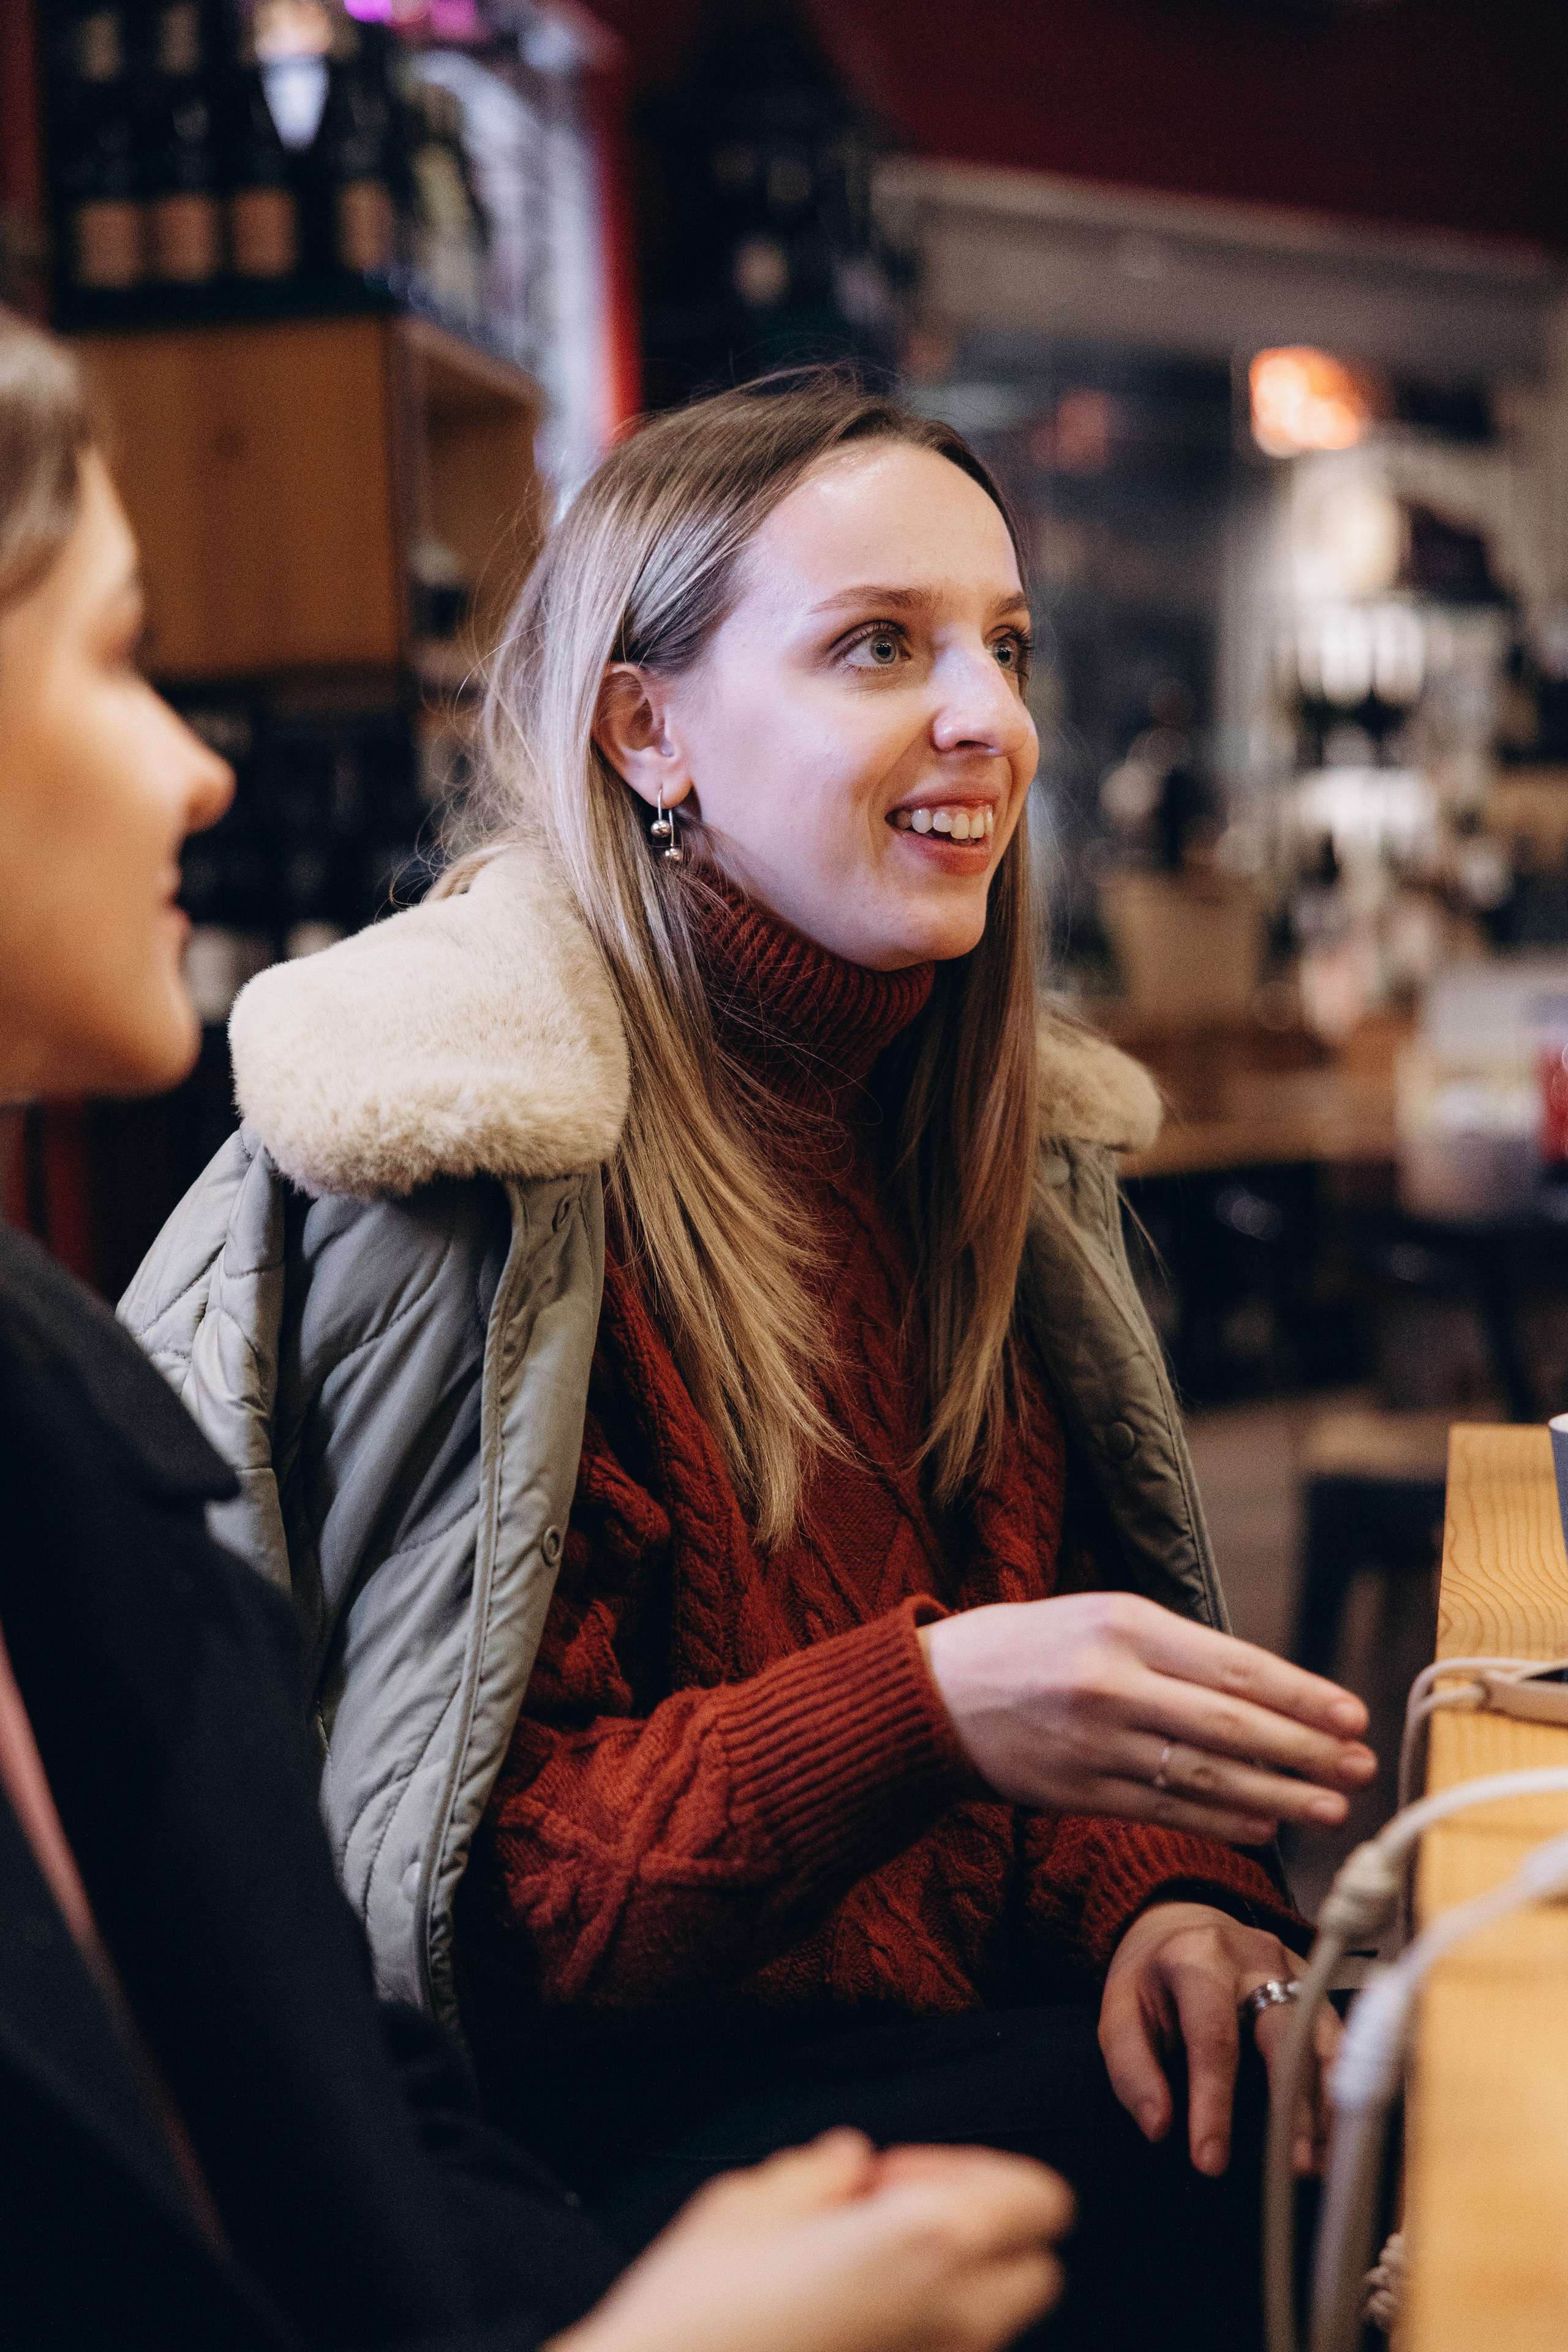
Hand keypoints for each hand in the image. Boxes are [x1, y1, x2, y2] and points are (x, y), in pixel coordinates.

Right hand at [550, 2128, 1072, 2351]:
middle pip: (1035, 2267)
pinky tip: (843, 2316)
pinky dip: (919, 2328)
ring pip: (992, 2321)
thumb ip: (816, 2176)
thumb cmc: (697, 2315)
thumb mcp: (746, 2209)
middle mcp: (955, 2319)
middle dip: (982, 2232)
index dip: (979, 2173)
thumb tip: (846, 2165)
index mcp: (926, 2242)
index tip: (899, 2174)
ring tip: (855, 2270)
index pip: (1041, 2199)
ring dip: (949, 2284)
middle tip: (887, 2219)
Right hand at [918, 1591, 1374, 1842]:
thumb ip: (1178, 1652)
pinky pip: (1164, 1811)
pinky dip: (1220, 1822)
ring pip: (1204, 1776)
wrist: (937, 1693)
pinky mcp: (1078, 1791)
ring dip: (1275, 1796)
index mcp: (1125, 1624)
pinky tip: (1262, 1826)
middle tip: (1359, 1768)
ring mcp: (1095, 1743)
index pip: (1235, 1665)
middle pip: (1230, 1724)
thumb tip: (1269, 1694)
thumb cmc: (1035, 1648)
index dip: (1301, 1697)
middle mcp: (1112, 1682)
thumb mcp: (1103, 1619)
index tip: (1352, 1717)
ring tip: (1329, 1808)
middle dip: (1304, 1751)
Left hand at [1099, 1902, 1340, 2177]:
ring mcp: (1293, 1967)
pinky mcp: (1315, 1984)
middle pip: (1284, 2032)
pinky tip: (1336, 2133)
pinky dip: (1340, 2088)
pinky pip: (1338, 2038)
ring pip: (1322, 2036)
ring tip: (1322, 2161)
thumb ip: (1132, 2069)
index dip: (1214, 2101)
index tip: (1210, 2160)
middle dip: (1292, 2105)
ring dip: (1327, 2103)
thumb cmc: (1152, 1978)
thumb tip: (1158, 2126)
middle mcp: (1254, 1957)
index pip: (1213, 2035)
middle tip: (1294, 2167)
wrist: (1183, 1925)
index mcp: (1198, 1957)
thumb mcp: (1120, 2011)